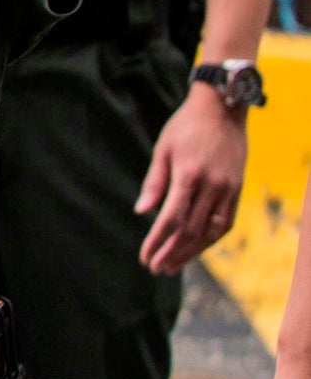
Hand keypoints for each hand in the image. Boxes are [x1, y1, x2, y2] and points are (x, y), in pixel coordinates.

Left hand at [134, 86, 246, 273]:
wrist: (222, 110)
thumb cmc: (185, 127)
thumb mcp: (163, 149)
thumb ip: (154, 182)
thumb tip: (142, 212)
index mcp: (189, 175)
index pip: (171, 219)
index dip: (157, 242)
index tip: (144, 257)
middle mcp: (212, 186)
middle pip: (191, 230)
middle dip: (172, 253)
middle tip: (155, 269)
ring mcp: (228, 189)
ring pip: (211, 231)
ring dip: (192, 252)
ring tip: (173, 266)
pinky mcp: (237, 189)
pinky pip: (226, 222)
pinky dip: (210, 239)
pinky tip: (196, 249)